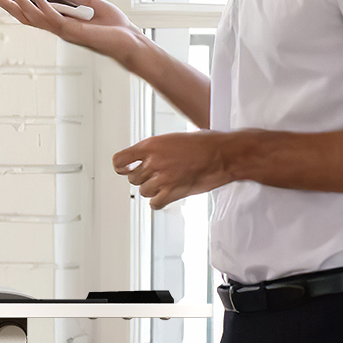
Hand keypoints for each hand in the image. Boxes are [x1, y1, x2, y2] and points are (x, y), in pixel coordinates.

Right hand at [0, 0, 146, 65]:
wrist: (129, 40)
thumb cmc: (112, 26)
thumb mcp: (87, 2)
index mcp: (61, 22)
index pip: (35, 13)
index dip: (19, 2)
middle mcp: (59, 28)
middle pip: (28, 17)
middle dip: (9, 6)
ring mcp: (64, 31)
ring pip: (36, 17)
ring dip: (20, 3)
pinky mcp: (73, 31)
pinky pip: (53, 17)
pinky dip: (42, 3)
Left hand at [113, 129, 232, 209]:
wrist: (222, 154)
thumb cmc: (204, 143)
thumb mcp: (173, 139)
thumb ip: (156, 149)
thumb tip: (146, 158)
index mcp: (151, 145)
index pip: (120, 160)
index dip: (121, 167)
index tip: (124, 169)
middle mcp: (153, 162)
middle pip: (133, 178)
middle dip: (142, 178)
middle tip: (155, 175)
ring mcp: (162, 178)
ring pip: (143, 191)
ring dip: (152, 189)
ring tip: (165, 183)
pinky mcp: (172, 192)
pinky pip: (154, 203)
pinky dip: (158, 202)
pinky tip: (165, 196)